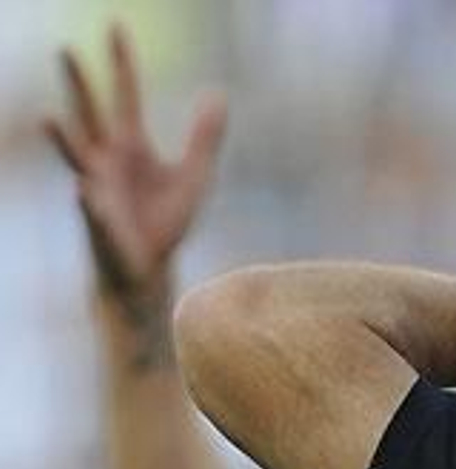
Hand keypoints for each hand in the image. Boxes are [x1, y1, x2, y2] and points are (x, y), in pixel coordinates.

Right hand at [44, 24, 225, 301]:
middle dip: (79, 85)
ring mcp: (96, 186)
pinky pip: (91, 209)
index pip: (124, 93)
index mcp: (130, 143)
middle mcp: (106, 158)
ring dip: (63, 139)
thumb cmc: (165, 221)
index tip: (115, 25)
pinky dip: (88, 201)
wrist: (150, 268)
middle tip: (65, 50)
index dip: (121, 61)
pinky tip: (83, 190)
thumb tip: (218, 95)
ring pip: (76, 158)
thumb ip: (204, 137)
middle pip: (90, 113)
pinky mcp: (99, 220)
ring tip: (48, 118)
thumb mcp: (194, 175)